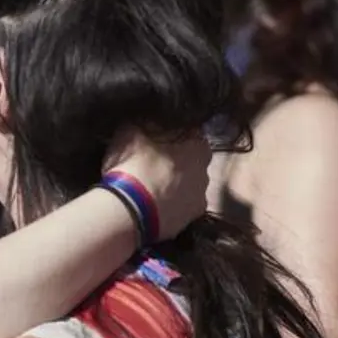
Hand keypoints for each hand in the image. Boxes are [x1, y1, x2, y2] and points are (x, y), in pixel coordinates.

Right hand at [103, 128, 210, 242]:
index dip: (170, 136)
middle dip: (175, 161)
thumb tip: (146, 119)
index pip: (188, 132)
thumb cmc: (133, 163)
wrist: (132, 208)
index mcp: (197, 142)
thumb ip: (144, 122)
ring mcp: (202, 195)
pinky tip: (152, 207)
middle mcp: (206, 168)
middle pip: (191, 160)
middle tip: (150, 164)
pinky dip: (170, 206)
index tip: (154, 140)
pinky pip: (181, 207)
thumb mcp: (131, 130)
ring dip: (173, 185)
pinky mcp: (192, 217)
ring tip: (148, 189)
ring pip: (188, 185)